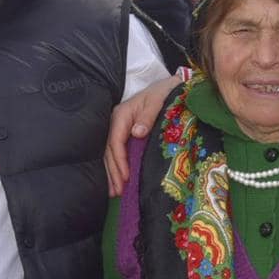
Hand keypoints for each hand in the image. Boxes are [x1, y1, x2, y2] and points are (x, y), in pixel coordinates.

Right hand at [106, 75, 179, 195]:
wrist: (169, 86)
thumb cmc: (164, 93)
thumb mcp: (158, 101)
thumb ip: (148, 117)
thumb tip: (137, 133)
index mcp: (121, 115)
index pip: (116, 141)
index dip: (119, 161)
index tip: (125, 177)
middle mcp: (116, 122)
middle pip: (110, 151)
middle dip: (113, 172)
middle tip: (117, 191)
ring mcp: (119, 128)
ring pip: (110, 154)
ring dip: (112, 173)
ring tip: (114, 192)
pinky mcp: (124, 133)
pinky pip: (116, 152)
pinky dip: (116, 167)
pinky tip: (117, 180)